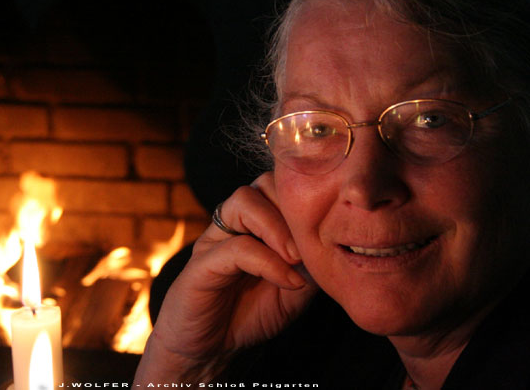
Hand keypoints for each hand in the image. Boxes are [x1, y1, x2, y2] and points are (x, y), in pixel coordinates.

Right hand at [133, 172, 318, 383]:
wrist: (209, 350)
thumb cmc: (249, 314)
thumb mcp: (294, 289)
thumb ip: (311, 264)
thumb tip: (334, 245)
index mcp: (254, 223)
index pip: (281, 187)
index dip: (307, 202)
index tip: (329, 234)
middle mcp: (232, 223)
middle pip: (263, 183)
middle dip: (293, 208)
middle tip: (311, 245)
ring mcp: (214, 239)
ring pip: (244, 201)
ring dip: (278, 227)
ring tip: (296, 258)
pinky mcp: (201, 264)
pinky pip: (235, 247)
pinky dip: (268, 262)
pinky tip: (287, 281)